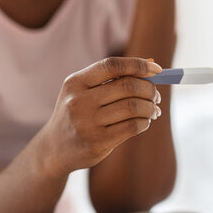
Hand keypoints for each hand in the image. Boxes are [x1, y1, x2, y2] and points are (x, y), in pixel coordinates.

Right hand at [40, 57, 162, 176]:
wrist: (55, 149)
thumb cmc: (78, 114)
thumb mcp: (85, 91)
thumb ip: (114, 77)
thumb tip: (151, 62)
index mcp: (75, 82)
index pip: (112, 65)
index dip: (138, 65)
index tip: (157, 69)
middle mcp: (79, 101)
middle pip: (127, 86)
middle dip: (149, 90)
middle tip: (156, 96)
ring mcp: (87, 123)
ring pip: (133, 107)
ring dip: (150, 107)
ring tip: (153, 110)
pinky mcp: (97, 143)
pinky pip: (132, 127)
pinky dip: (144, 122)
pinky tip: (144, 122)